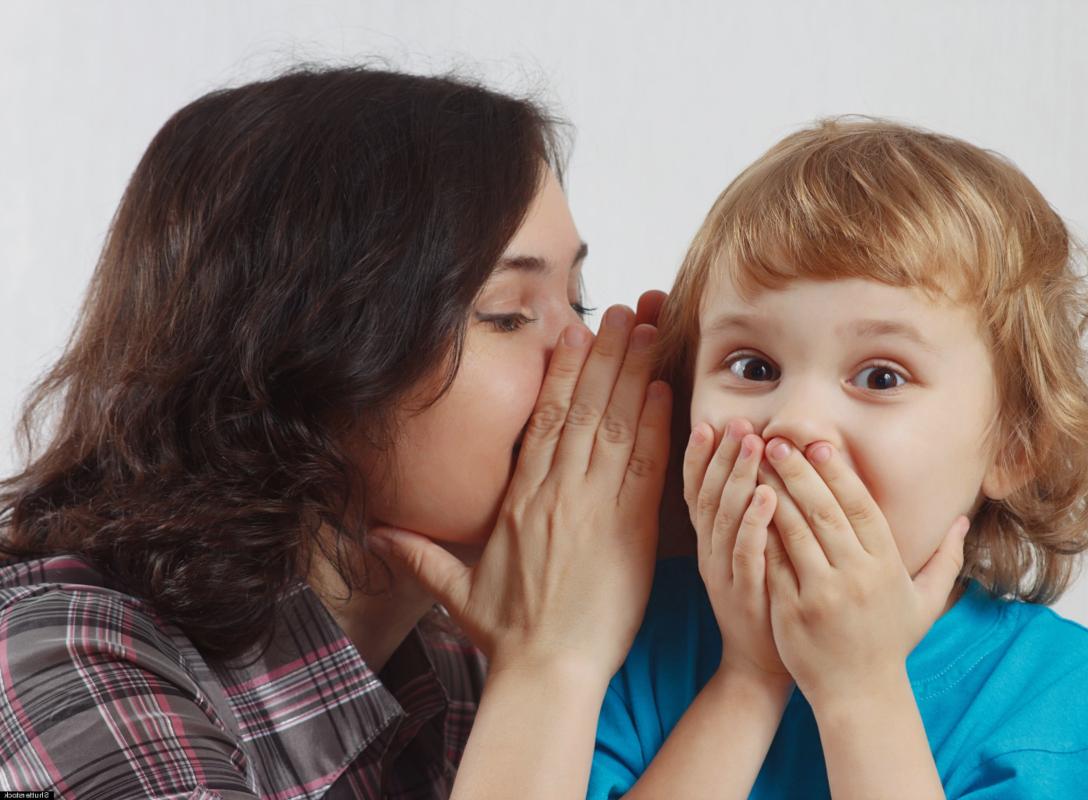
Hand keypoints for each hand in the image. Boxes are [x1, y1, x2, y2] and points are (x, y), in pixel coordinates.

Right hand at [370, 294, 671, 684]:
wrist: (547, 673)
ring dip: (633, 373)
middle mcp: (554, 492)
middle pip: (581, 407)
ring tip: (647, 329)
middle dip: (603, 354)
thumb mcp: (454, 589)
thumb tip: (370, 535)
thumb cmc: (506, 635)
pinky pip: (645, 466)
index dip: (560, 372)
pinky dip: (655, 426)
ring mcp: (594, 507)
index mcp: (517, 498)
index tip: (573, 333)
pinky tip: (664, 390)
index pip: (541, 419)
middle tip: (620, 310)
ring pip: (613, 425)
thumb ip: (418, 554)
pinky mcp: (630, 530)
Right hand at [684, 419, 790, 687]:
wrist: (757, 666)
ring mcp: (724, 573)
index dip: (699, 458)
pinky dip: (754, 523)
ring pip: (724, 518)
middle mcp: (709, 553)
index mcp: (708, 543)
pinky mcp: (744, 593)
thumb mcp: (743, 556)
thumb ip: (744, 517)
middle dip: (721, 456)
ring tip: (753, 444)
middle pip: (708, 496)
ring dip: (738, 478)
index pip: (696, 491)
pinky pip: (746, 553)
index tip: (708, 423)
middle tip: (736, 422)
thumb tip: (757, 470)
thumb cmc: (761, 603)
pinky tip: (769, 496)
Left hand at [758, 438, 968, 710]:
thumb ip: (946, 559)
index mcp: (886, 567)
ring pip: (794, 531)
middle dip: (798, 472)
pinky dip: (760, 532)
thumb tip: (962, 520)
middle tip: (777, 442)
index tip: (818, 444)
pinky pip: (773, 562)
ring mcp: (821, 594)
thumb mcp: (925, 603)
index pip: (861, 507)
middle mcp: (855, 576)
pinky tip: (745, 506)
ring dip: (773, 493)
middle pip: (824, 511)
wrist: (859, 696)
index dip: (838, 473)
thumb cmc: (890, 644)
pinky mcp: (792, 610)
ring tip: (756, 465)